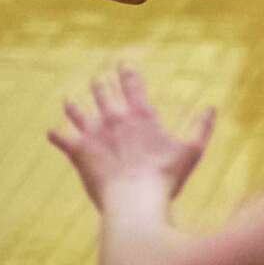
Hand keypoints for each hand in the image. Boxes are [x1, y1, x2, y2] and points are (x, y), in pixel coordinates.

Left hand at [48, 65, 214, 208]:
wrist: (135, 200)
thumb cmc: (166, 178)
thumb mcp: (191, 151)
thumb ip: (201, 127)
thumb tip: (212, 107)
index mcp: (139, 113)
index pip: (131, 82)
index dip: (126, 70)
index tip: (123, 64)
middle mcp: (113, 116)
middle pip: (101, 90)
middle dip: (100, 85)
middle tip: (98, 81)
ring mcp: (93, 131)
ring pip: (76, 109)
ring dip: (73, 104)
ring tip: (68, 99)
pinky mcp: (78, 149)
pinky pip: (61, 138)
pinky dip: (56, 135)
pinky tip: (51, 133)